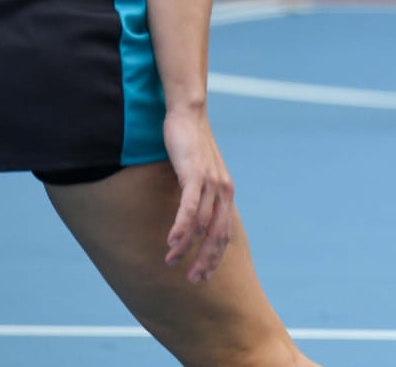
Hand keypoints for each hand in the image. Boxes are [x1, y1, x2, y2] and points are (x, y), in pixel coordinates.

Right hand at [162, 105, 236, 282]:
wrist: (189, 114)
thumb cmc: (190, 146)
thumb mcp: (197, 175)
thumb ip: (198, 196)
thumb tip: (189, 218)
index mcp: (225, 193)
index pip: (223, 233)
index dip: (214, 257)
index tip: (202, 276)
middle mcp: (223, 190)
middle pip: (217, 234)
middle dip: (205, 260)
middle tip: (192, 280)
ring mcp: (210, 182)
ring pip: (201, 224)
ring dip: (185, 246)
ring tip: (170, 261)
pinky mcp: (195, 174)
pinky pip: (189, 206)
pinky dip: (181, 226)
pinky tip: (171, 241)